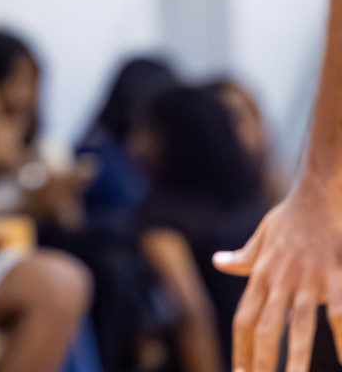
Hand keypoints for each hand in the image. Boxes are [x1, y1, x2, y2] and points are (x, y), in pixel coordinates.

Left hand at [214, 177, 341, 371]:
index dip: (241, 347)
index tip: (239, 370)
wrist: (315, 196)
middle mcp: (279, 281)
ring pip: (299, 326)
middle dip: (262, 360)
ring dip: (297, 358)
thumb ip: (243, 259)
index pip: (245, 320)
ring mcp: (307, 280)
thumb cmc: (290, 219)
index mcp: (261, 276)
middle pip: (266, 328)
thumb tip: (220, 263)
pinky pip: (339, 312)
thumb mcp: (260, 238)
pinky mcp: (332, 275)